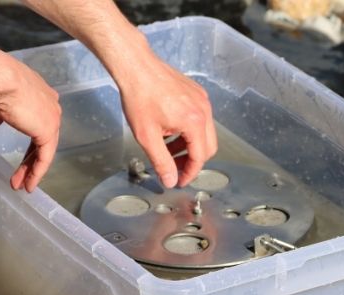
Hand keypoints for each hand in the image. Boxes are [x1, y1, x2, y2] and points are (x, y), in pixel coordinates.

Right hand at [0, 49, 60, 191]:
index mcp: (40, 93)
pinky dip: (37, 172)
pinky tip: (29, 184)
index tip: (24, 154)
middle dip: (30, 158)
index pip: (38, 121)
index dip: (31, 139)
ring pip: (44, 149)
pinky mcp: (48, 132)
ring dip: (31, 169)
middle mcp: (50, 104)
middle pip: (42, 138)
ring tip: (22, 185)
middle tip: (21, 176)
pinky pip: (44, 157)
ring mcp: (52, 118)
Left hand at [116, 53, 216, 188]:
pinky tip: (171, 130)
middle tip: (174, 167)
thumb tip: (170, 180)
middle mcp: (204, 111)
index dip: (189, 173)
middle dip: (192, 161)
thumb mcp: (147, 136)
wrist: (135, 65)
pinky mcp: (197, 93)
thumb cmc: (139, 95)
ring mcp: (202, 101)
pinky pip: (201, 119)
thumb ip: (161, 162)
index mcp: (194, 123)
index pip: (199, 158)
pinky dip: (189, 131)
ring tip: (168, 148)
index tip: (179, 181)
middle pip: (208, 148)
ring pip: (205, 134)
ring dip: (190, 146)